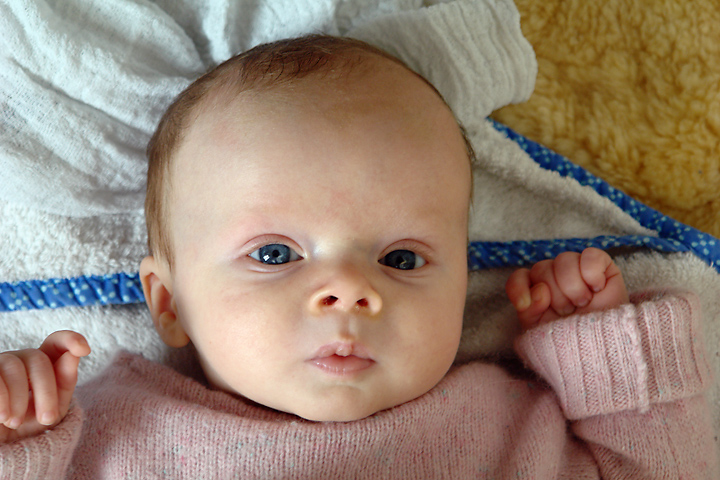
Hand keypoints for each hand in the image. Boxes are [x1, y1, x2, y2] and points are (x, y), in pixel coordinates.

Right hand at [0, 331, 89, 443]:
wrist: (5, 447)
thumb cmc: (30, 425)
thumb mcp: (55, 407)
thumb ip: (66, 381)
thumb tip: (75, 354)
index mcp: (44, 364)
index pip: (56, 343)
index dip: (70, 339)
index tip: (84, 349)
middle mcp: (21, 358)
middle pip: (38, 359)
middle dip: (46, 391)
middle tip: (47, 419)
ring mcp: (0, 364)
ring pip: (14, 367)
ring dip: (20, 398)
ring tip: (16, 422)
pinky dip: (2, 400)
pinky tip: (3, 417)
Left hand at [506, 248, 628, 330]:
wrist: (601, 349)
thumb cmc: (569, 340)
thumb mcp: (539, 330)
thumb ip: (529, 309)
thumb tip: (540, 290)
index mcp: (536, 289)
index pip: (519, 277)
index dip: (519, 288)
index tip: (524, 306)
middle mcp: (554, 276)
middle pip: (541, 268)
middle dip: (555, 296)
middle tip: (568, 311)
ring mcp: (577, 269)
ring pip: (564, 259)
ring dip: (573, 287)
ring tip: (582, 303)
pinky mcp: (602, 266)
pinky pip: (591, 255)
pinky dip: (591, 273)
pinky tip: (596, 288)